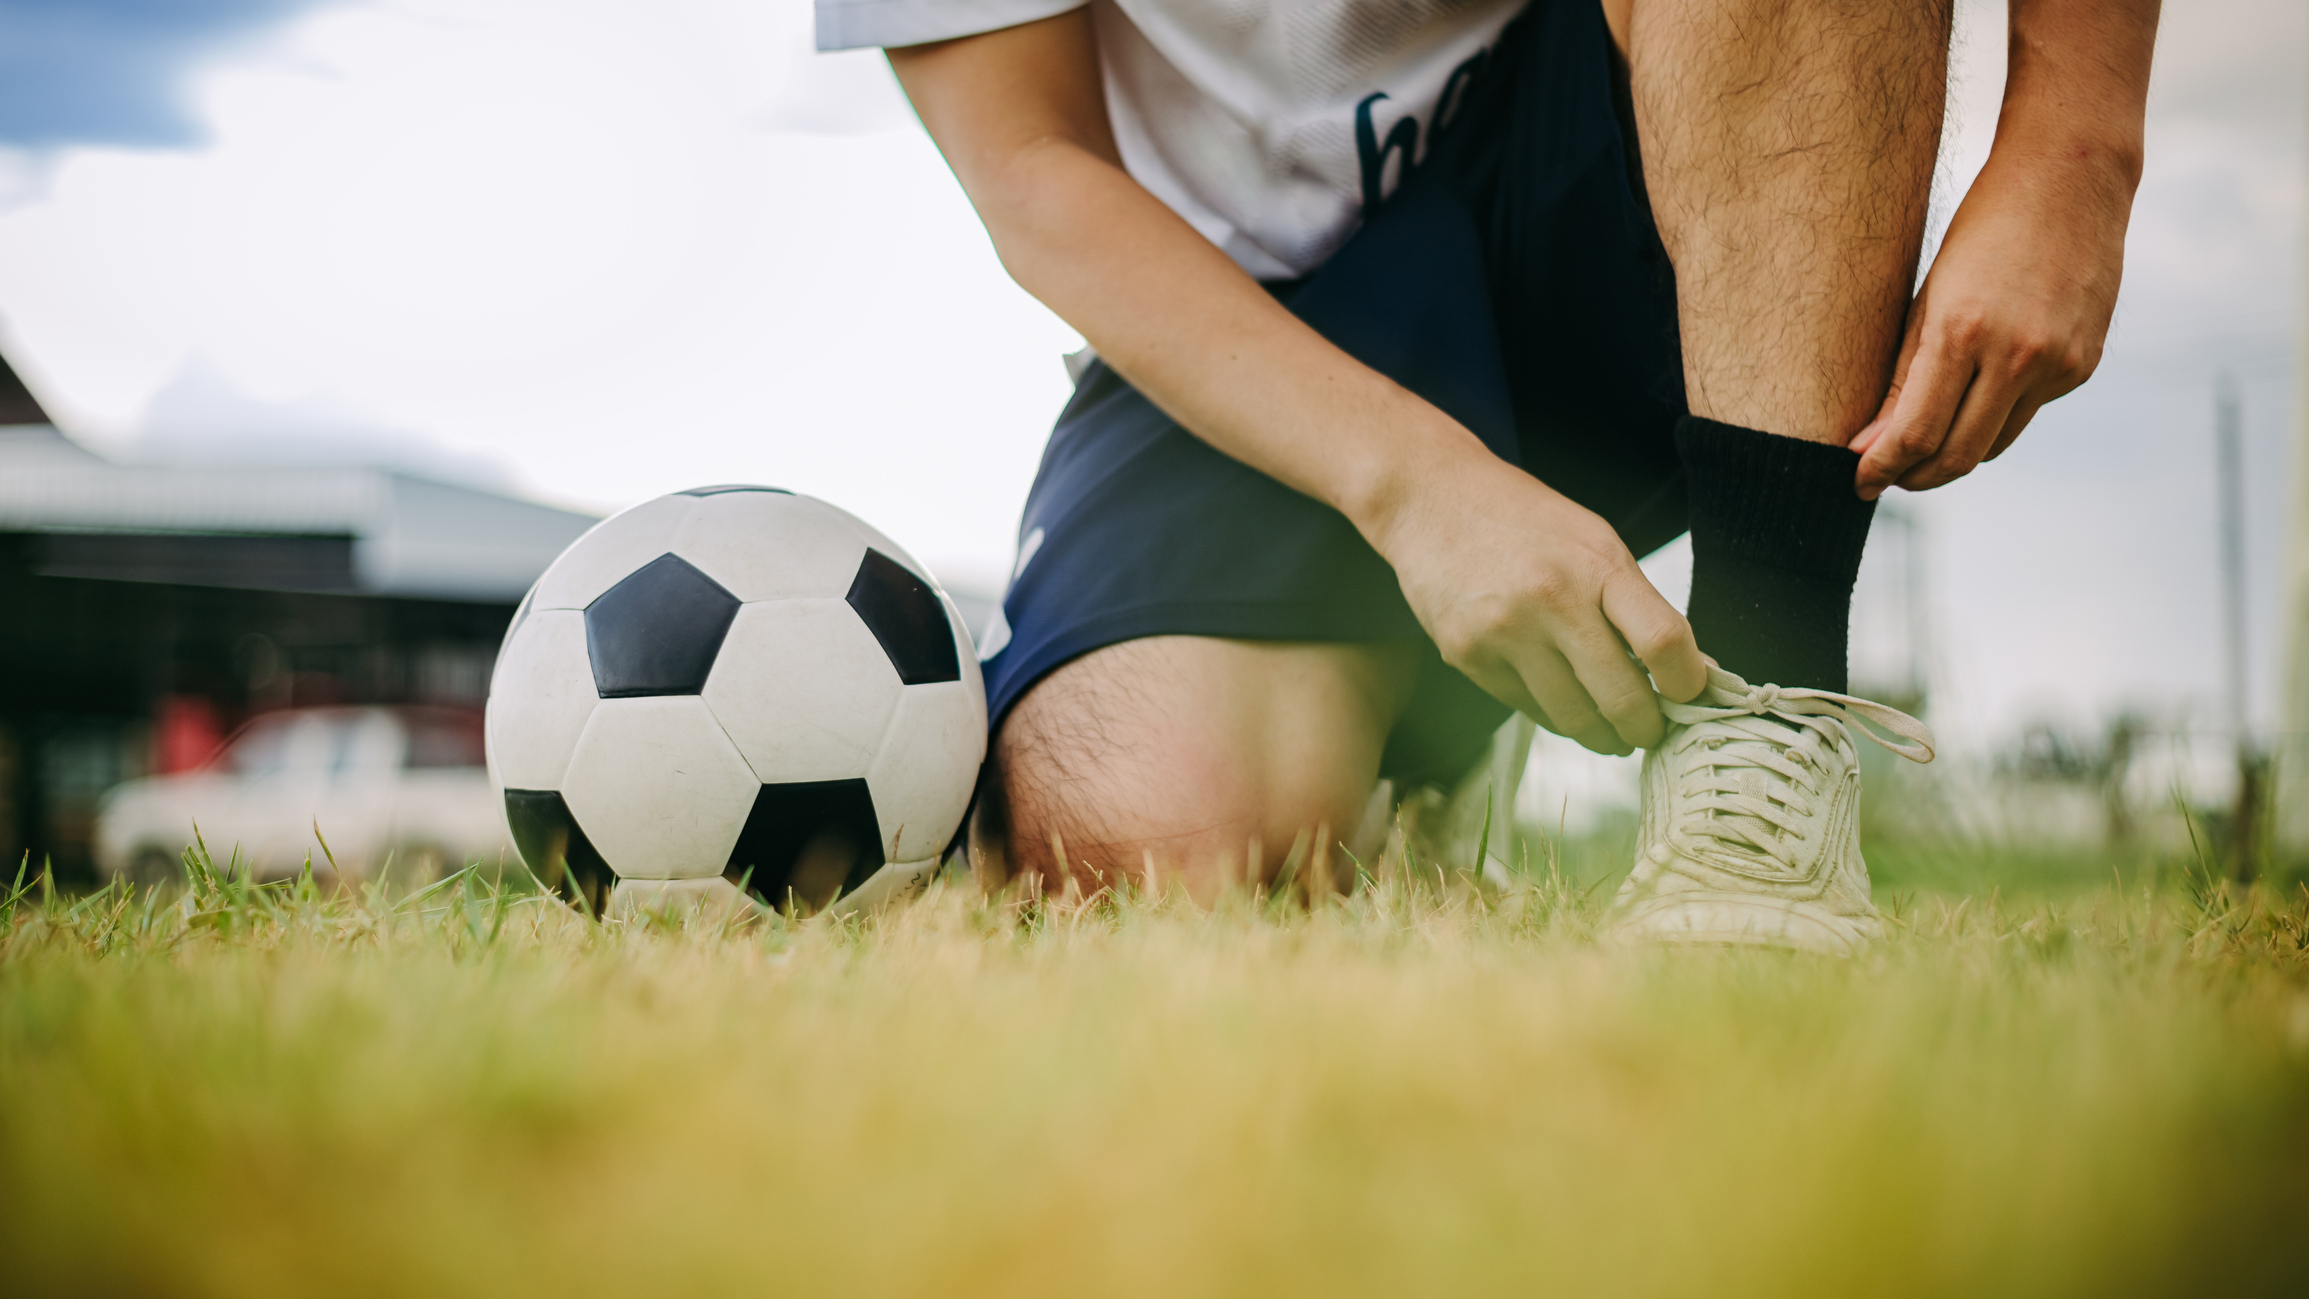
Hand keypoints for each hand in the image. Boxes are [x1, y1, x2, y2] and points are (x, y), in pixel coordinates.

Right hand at [1364, 445, 1707, 753]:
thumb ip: (1635, 602)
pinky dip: (1556, 716)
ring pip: (1573, 719)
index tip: (1690, 694)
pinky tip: (1564, 704)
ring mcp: (1503, 634)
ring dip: (1603, 736)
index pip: (1663, 640)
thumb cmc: (1524, 519)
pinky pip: (1528, 709)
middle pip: (1622, 697)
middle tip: (1653, 732)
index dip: (1688, 682)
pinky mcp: (1467, 657)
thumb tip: (1684, 668)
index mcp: (1595, 565)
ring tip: (1613, 733)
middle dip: (1647, 728)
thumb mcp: (1592, 540)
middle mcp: (1550, 600)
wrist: (1431, 498)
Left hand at [1849, 146, 2130, 498]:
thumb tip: (1869, 445)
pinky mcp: (2084, 366)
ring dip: (1953, 454)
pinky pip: (2027, 414)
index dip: (1881, 468)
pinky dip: (1995, 417)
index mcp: (1962, 332)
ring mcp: (2058, 364)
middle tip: (1886, 477)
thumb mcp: (1928, 297)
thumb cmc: (1982, 230)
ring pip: (1993, 445)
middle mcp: (2016, 356)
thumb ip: (1902, 377)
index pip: (1914, 433)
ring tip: (1922, 445)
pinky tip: (1980, 391)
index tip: (1858, 482)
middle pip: (1956, 456)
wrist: (2071, 179)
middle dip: (1914, 477)